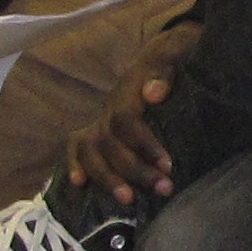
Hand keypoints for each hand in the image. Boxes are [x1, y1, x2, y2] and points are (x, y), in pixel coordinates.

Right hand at [67, 22, 199, 205]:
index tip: (168, 165)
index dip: (144, 145)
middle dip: (134, 169)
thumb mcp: (176, 52)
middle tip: (164, 188)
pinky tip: (78, 184)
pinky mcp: (99, 128)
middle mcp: (109, 107)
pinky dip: (75, 163)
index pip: (126, 121)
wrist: (165, 51)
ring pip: (91, 149)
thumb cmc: (175, 56)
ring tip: (129, 200)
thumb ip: (165, 69)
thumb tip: (153, 94)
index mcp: (128, 91)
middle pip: (109, 142)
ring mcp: (101, 118)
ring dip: (107, 177)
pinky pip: (78, 146)